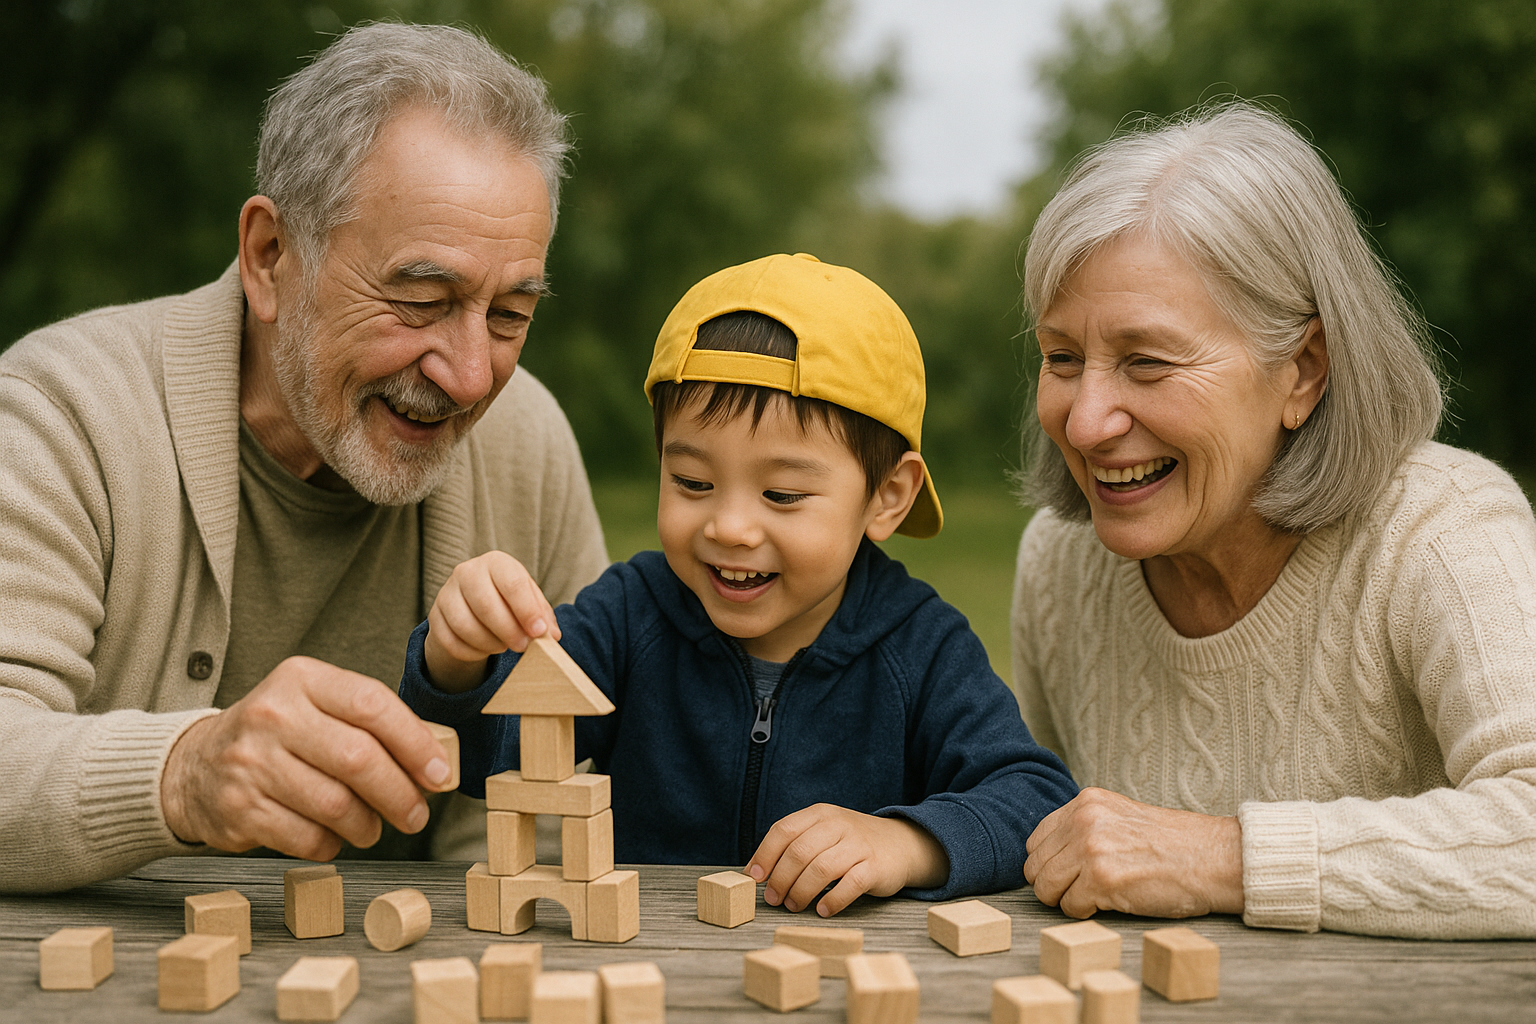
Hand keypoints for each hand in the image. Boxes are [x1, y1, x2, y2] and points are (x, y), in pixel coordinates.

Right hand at [159, 657, 456, 859]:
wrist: (194, 766)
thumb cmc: (277, 736)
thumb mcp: (316, 706)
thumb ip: (369, 723)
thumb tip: (434, 762)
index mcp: (301, 679)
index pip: (373, 705)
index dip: (415, 742)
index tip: (439, 773)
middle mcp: (273, 715)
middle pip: (359, 759)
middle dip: (400, 794)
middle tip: (416, 815)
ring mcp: (251, 762)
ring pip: (337, 804)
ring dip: (369, 826)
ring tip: (374, 828)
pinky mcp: (239, 808)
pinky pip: (307, 837)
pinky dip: (332, 844)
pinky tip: (335, 837)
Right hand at [424, 551, 559, 691]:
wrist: (473, 606)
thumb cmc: (508, 601)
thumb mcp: (529, 602)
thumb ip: (543, 617)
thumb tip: (551, 636)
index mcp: (496, 562)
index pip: (513, 584)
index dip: (527, 611)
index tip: (539, 632)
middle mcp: (467, 572)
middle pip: (486, 605)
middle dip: (509, 631)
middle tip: (524, 646)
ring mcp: (446, 594)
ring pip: (465, 626)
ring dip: (490, 643)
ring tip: (504, 645)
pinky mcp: (435, 618)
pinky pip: (451, 642)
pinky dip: (472, 652)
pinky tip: (485, 650)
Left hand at [746, 804, 948, 916]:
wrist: (901, 845)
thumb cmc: (851, 844)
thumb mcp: (823, 833)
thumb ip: (794, 845)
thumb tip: (756, 871)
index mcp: (821, 814)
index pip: (784, 830)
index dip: (765, 854)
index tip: (754, 877)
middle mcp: (839, 825)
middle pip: (799, 852)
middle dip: (780, 879)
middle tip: (774, 899)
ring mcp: (858, 845)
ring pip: (821, 869)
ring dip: (801, 892)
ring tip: (794, 905)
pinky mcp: (875, 867)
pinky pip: (849, 886)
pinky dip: (832, 901)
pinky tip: (822, 910)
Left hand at [1024, 787, 1243, 918]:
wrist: (1213, 858)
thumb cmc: (1172, 844)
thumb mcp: (1121, 816)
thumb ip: (1085, 826)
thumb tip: (1050, 855)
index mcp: (1086, 802)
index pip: (1036, 840)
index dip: (1048, 863)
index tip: (1066, 874)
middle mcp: (1084, 821)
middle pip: (1035, 866)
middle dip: (1052, 885)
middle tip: (1078, 891)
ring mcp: (1092, 849)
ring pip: (1045, 888)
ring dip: (1065, 900)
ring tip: (1093, 898)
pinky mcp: (1103, 880)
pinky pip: (1069, 906)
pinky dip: (1085, 912)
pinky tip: (1108, 904)